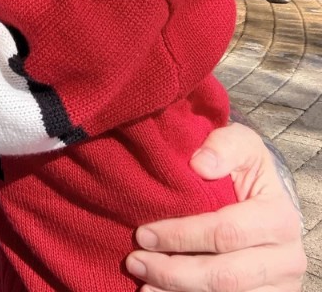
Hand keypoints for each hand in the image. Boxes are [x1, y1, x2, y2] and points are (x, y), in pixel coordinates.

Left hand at [126, 122, 305, 290]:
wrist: (264, 198)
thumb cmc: (243, 168)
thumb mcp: (240, 144)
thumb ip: (223, 146)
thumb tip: (200, 165)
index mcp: (279, 217)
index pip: (225, 233)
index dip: (181, 236)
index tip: (143, 233)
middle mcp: (287, 259)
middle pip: (224, 277)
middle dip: (173, 272)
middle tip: (135, 261)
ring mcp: (281, 286)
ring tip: (142, 283)